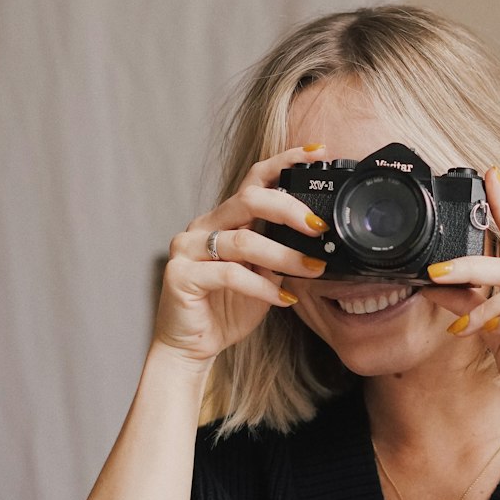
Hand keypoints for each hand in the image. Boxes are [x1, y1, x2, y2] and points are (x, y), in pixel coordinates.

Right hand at [152, 145, 330, 369]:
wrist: (191, 346)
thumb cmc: (226, 308)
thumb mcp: (263, 275)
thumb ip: (280, 252)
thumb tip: (320, 239)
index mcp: (224, 219)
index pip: (255, 180)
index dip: (285, 162)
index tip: (318, 152)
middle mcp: (203, 226)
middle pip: (247, 200)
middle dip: (289, 209)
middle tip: (319, 226)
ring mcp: (187, 248)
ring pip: (242, 241)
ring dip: (284, 256)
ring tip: (312, 269)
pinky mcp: (180, 275)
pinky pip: (228, 274)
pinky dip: (262, 287)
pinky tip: (283, 299)